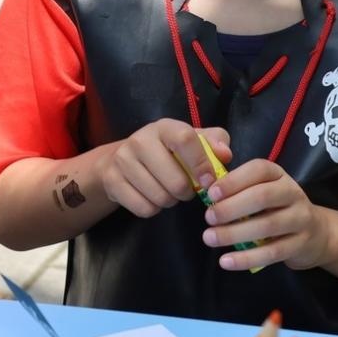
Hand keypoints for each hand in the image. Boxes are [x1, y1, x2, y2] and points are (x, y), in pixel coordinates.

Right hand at [102, 120, 231, 217]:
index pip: (185, 139)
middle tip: (185, 189)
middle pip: (176, 180)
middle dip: (187, 192)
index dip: (201, 163)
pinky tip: (150, 197)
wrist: (119, 160)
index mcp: (163, 127)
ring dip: (170, 201)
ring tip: (167, 191)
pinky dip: (152, 209)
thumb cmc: (165, 151)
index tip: (209, 181)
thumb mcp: (190, 140)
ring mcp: (123, 161)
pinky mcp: (112, 182)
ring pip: (160, 198)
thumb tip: (225, 155)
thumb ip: (213, 143)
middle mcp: (140, 140)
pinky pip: (144, 208)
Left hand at [203, 160, 329, 271]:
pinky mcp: (300, 245)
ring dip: (234, 233)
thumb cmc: (277, 208)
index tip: (211, 194)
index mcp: (278, 175)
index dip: (233, 180)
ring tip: (210, 238)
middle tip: (209, 218)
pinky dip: (247, 258)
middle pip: (262, 197)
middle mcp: (292, 193)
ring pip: (267, 226)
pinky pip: (272, 253)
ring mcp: (300, 219)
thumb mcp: (262, 190)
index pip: (258, 170)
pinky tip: (226, 261)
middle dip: (231, 207)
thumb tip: (205, 189)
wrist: (316, 233)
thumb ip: (238, 189)